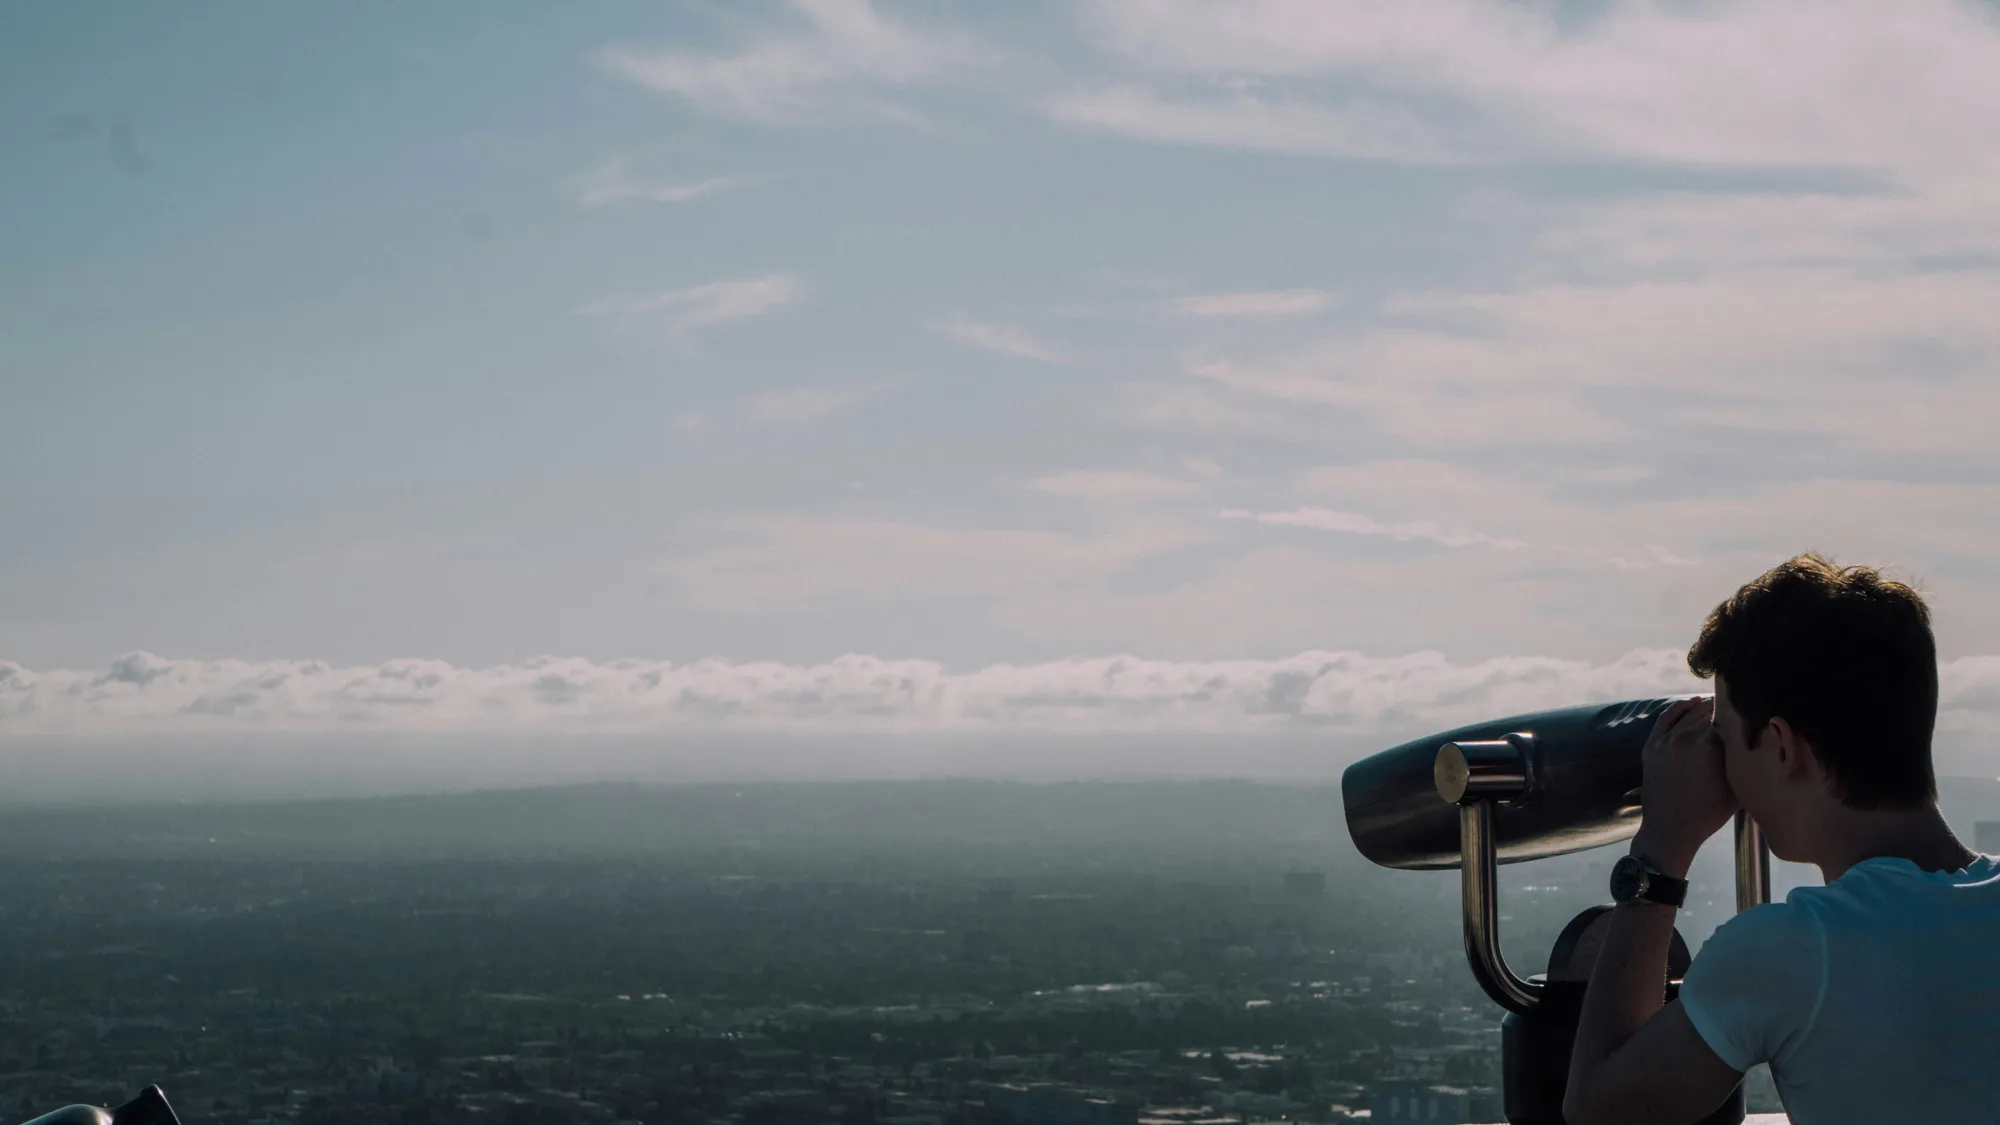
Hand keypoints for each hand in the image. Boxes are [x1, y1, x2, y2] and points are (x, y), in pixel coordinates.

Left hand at [1631, 696, 1738, 877]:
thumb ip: (1744, 760)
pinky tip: (1693, 703)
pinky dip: (1681, 707)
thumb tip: (1758, 738)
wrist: (1671, 829)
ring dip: (1705, 708)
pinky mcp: (1652, 744)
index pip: (1729, 719)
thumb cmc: (1709, 813)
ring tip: (1718, 705)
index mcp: (1710, 748)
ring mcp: (1666, 740)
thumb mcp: (1737, 787)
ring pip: (1689, 713)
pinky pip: (1667, 717)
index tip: (1749, 712)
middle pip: (1709, 713)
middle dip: (1724, 711)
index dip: (1740, 715)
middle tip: (1737, 708)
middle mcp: (1686, 739)